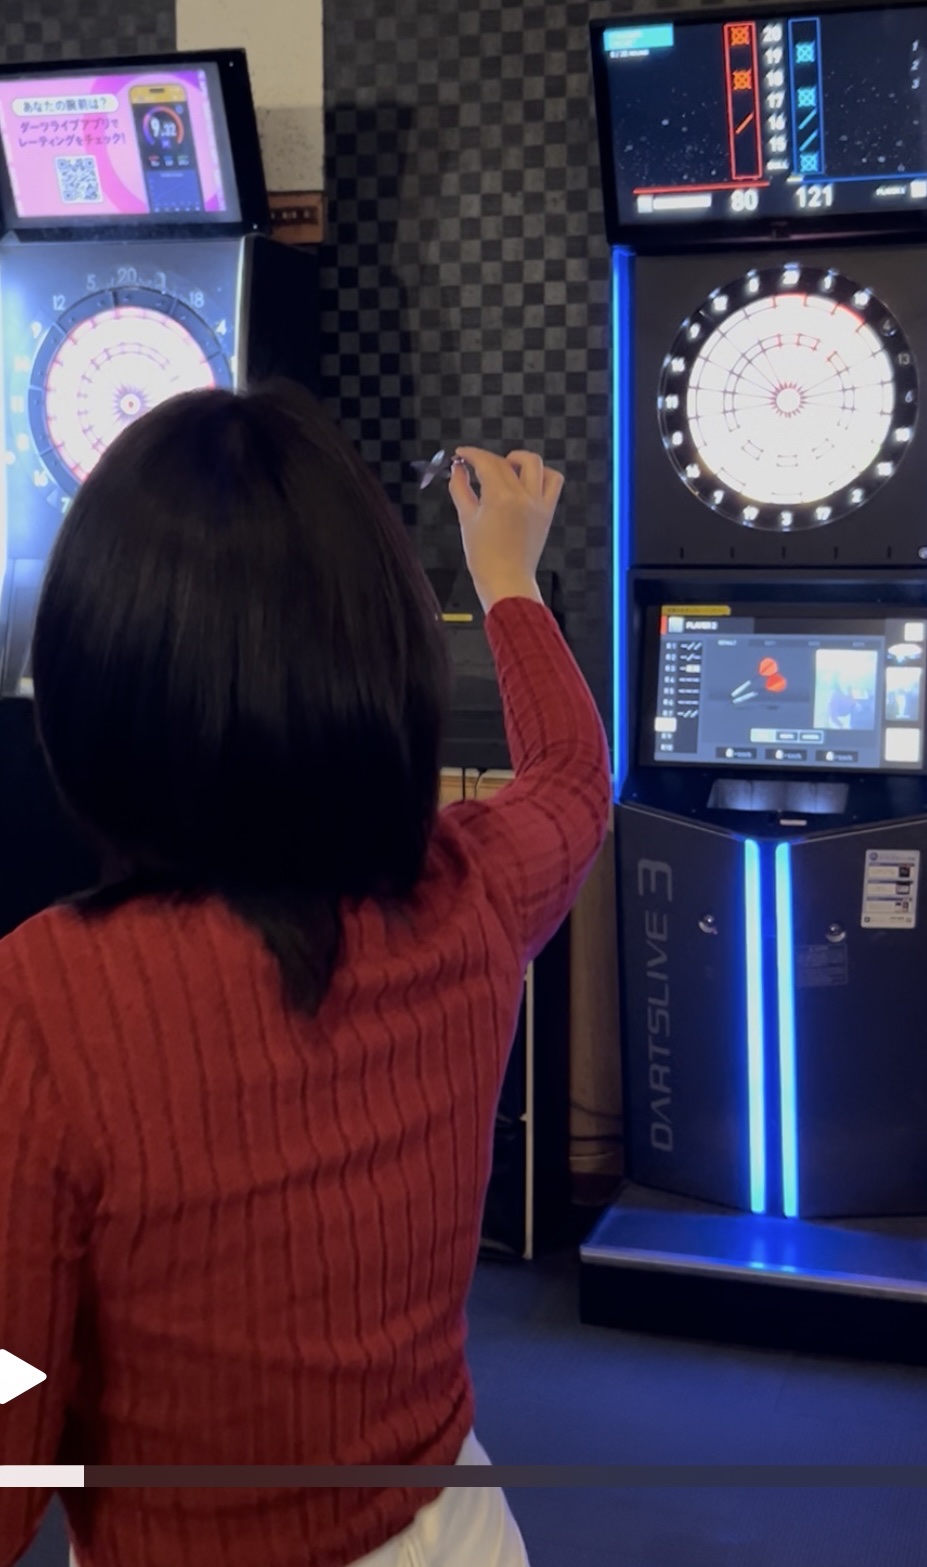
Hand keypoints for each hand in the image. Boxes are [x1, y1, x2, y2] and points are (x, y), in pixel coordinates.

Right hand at [448, 447, 563, 612]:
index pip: (486, 463)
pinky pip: (553, 482)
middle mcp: (522, 496)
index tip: (461, 454)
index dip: (471, 454)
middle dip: (487, 459)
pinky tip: (528, 480)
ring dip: (519, 459)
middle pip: (505, 462)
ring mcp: (538, 502)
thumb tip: (457, 470)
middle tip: (475, 466)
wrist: (506, 580)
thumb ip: (461, 490)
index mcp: (499, 497)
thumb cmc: (483, 557)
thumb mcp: (467, 520)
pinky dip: (543, 474)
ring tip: (507, 467)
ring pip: (534, 464)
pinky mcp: (547, 511)